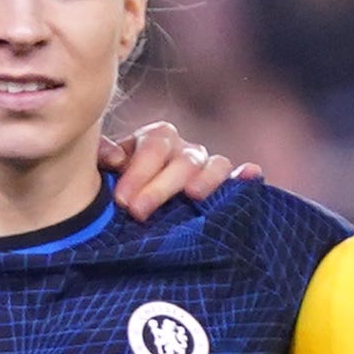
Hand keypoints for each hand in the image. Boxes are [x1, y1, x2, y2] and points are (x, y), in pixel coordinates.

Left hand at [103, 119, 243, 215]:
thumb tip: (117, 158)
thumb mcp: (103, 172)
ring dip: (205, 180)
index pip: (154, 145)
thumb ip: (102, 158)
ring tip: (193, 196)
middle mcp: (184, 151)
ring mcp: (206, 169)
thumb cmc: (117, 191)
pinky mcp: (225, 188)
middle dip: (160, 187)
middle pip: (183, 160)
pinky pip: (239, 178)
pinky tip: (250, 174)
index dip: (139, 171)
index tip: (122, 201)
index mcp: (155, 141)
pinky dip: (245, 176)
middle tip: (138, 212)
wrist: (129, 213)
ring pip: (215, 165)